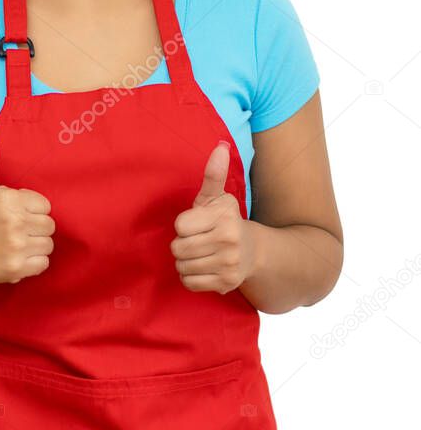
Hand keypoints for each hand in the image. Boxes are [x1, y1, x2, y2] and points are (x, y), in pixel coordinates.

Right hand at [0, 127, 54, 285]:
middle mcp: (15, 221)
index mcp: (9, 199)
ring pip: (48, 245)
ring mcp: (16, 245)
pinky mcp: (16, 267)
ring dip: (35, 246)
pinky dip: (33, 264)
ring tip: (16, 245)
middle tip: (16, 232)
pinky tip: (16, 258)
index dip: (32, 211)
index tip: (17, 216)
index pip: (44, 205)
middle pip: (49, 226)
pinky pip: (43, 264)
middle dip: (35, 228)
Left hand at [170, 141, 256, 293]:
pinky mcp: (226, 283)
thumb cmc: (225, 220)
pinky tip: (203, 268)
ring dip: (185, 262)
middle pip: (178, 248)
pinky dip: (190, 278)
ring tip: (200, 254)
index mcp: (224, 217)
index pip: (180, 226)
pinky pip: (189, 283)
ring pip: (182, 266)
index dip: (183, 226)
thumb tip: (220, 146)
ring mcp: (229, 264)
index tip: (196, 224)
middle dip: (182, 245)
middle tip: (196, 241)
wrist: (252, 251)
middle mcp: (229, 240)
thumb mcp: (217, 197)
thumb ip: (214, 174)